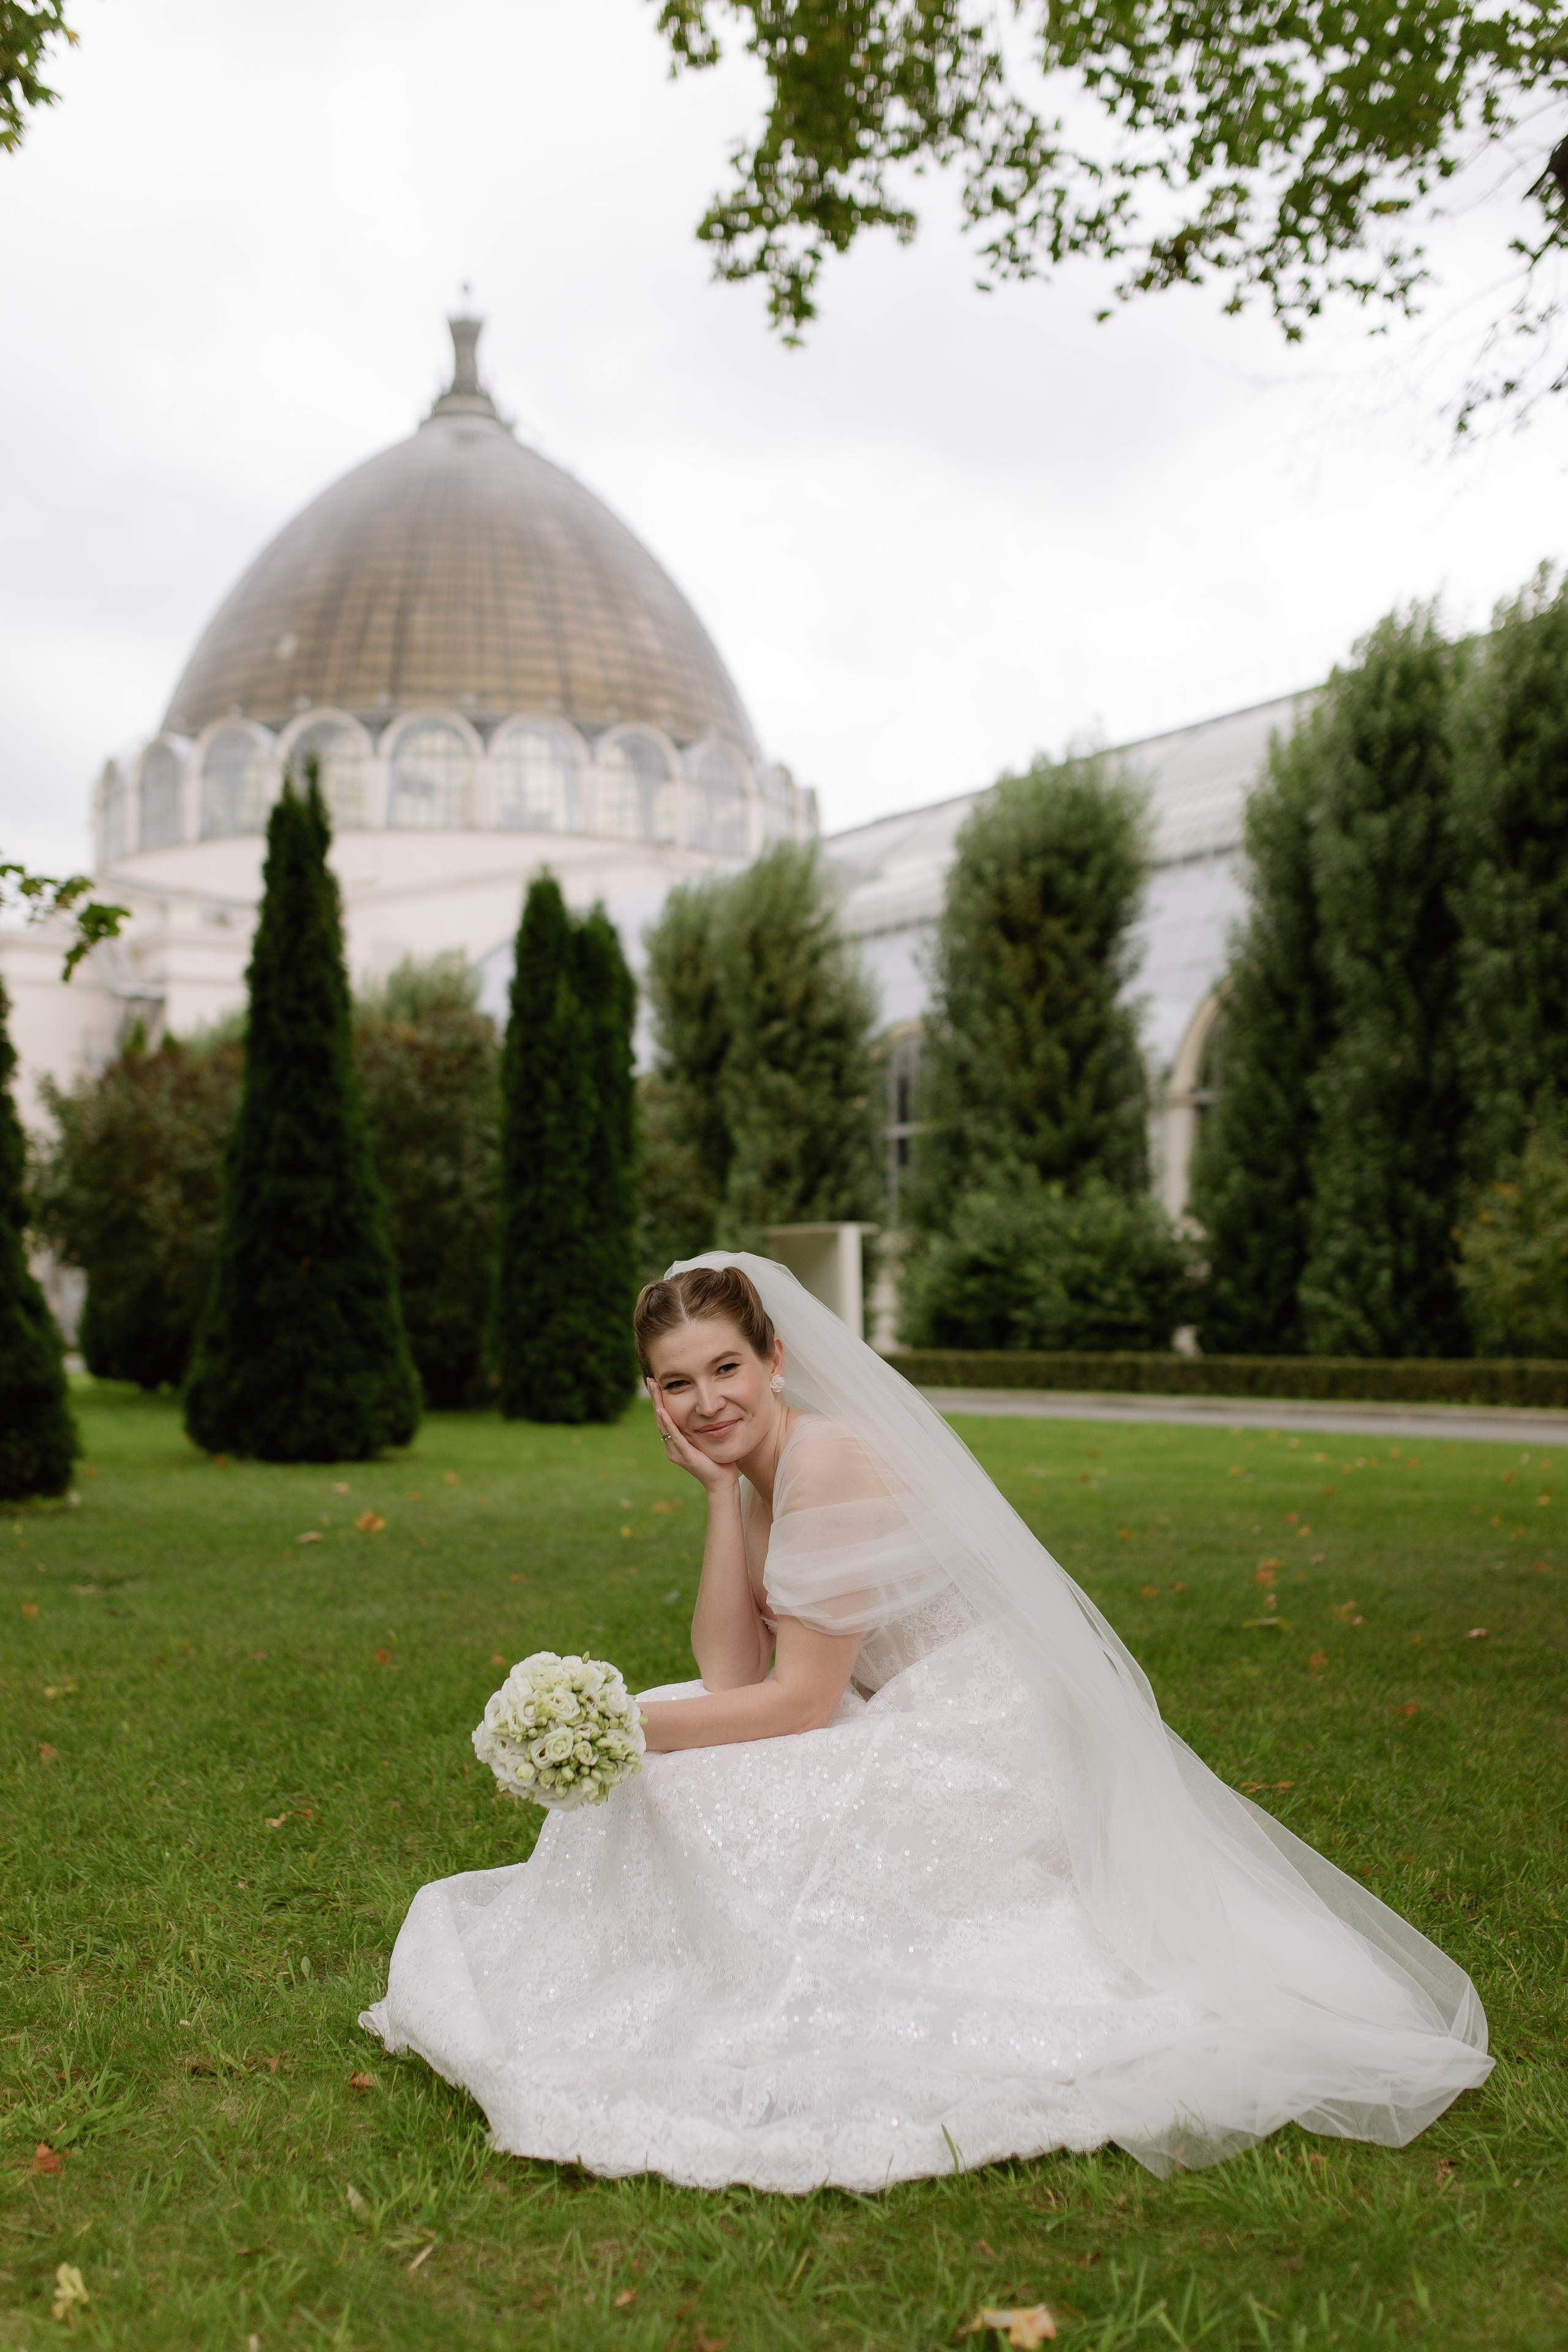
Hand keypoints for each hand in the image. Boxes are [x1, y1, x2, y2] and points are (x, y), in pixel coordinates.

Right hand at [646, 1378, 737, 1492]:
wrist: (722, 1483)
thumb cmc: (717, 1462)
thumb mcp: (705, 1440)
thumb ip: (699, 1429)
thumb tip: (703, 1411)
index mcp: (675, 1443)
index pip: (665, 1418)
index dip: (660, 1401)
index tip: (656, 1383)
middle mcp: (672, 1447)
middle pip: (660, 1419)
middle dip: (656, 1398)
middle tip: (651, 1380)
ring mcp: (677, 1452)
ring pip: (664, 1425)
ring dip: (659, 1405)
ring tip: (655, 1389)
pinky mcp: (686, 1455)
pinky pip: (675, 1436)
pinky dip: (668, 1423)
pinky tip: (663, 1410)